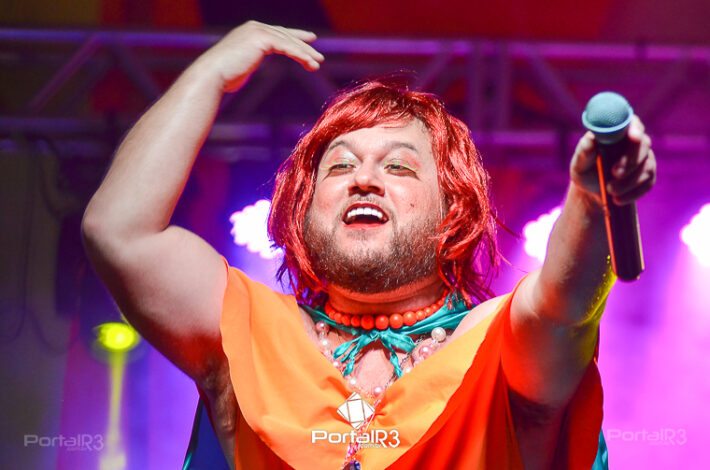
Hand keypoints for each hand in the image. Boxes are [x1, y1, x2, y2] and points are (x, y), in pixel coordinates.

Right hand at [195, 20, 323, 92]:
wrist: (211, 75)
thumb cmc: (222, 76)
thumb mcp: (239, 66)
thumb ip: (247, 62)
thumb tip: (247, 68)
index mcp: (249, 32)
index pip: (277, 33)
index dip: (294, 38)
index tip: (308, 42)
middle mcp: (254, 27)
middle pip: (285, 35)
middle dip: (303, 46)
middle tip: (318, 56)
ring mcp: (257, 30)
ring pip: (288, 41)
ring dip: (305, 53)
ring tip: (318, 63)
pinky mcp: (261, 39)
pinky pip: (287, 47)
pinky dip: (300, 55)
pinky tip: (310, 64)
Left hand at [570, 116, 656, 205]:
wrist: (593, 193)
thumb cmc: (586, 172)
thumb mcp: (580, 164)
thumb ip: (584, 152)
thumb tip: (591, 138)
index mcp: (618, 132)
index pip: (631, 123)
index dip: (635, 128)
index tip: (632, 137)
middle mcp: (635, 142)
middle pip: (643, 145)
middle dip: (630, 161)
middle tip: (614, 173)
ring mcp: (645, 158)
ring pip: (646, 166)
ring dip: (629, 181)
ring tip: (610, 191)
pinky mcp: (648, 175)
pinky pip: (648, 182)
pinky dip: (633, 192)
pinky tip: (618, 199)